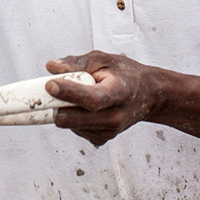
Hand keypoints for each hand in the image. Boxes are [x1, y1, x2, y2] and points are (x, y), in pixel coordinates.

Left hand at [44, 51, 169, 146]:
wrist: (148, 95)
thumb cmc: (125, 75)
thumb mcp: (103, 60)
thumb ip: (76, 63)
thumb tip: (51, 67)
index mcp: (118, 93)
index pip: (91, 99)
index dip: (68, 93)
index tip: (50, 85)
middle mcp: (114, 117)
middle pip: (72, 118)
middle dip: (57, 103)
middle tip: (53, 88)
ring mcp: (108, 131)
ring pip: (69, 125)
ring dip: (65, 110)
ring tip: (78, 95)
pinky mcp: (102, 139)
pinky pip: (75, 130)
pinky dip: (73, 118)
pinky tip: (84, 107)